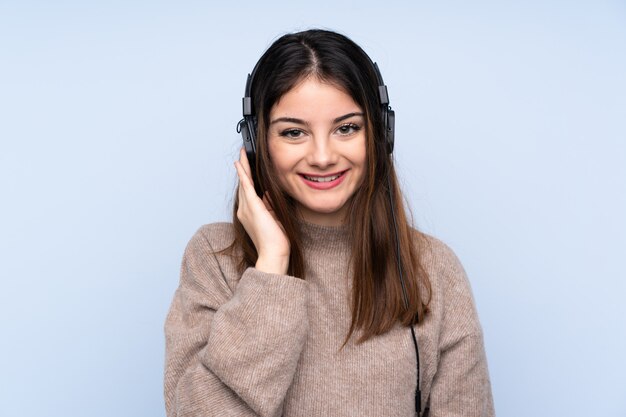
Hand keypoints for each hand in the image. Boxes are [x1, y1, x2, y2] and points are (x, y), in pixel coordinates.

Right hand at [234, 148, 289, 274]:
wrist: (273, 253)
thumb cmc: (275, 240)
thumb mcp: (273, 217)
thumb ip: (269, 205)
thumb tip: (267, 193)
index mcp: (249, 213)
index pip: (247, 191)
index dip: (246, 178)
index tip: (245, 166)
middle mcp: (244, 210)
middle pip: (243, 185)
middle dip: (242, 169)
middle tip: (242, 154)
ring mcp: (246, 209)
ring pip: (243, 183)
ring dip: (242, 168)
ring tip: (241, 155)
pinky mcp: (252, 207)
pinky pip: (246, 187)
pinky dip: (243, 175)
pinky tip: (240, 165)